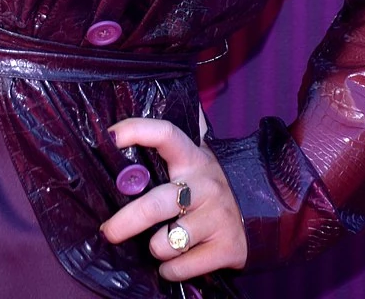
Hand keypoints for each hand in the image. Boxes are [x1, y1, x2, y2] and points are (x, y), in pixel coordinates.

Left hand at [99, 111, 247, 281]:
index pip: (166, 134)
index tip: (112, 136)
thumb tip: (163, 96)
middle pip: (157, 204)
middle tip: (107, 232)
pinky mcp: (228, 248)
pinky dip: (170, 270)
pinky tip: (172, 262)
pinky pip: (183, 266)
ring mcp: (218, 217)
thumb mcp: (195, 157)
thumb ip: (172, 134)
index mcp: (192, 157)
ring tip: (159, 243)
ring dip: (155, 248)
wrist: (256, 219)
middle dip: (127, 221)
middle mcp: (206, 184)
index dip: (138, 130)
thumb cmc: (206, 186)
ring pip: (168, 241)